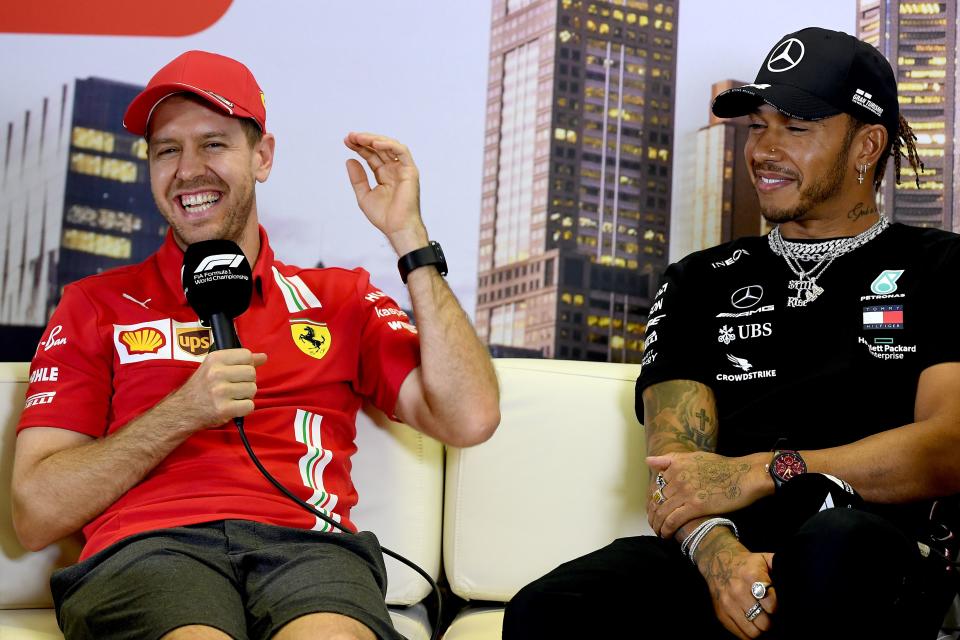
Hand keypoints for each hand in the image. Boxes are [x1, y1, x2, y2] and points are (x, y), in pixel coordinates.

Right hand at [173, 349, 266, 430]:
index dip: (247, 365)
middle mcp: (217, 373)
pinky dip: (244, 408)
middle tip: (234, 387)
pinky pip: (250, 406)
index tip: (237, 372)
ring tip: (231, 397)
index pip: (247, 355)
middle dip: (247, 381)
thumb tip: (263, 357)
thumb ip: (240, 360)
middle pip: (252, 373)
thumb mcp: (216, 366)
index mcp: (215, 359)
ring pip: (252, 390)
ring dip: (246, 396)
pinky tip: (232, 407)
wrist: (183, 410)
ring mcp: (220, 391)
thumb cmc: (202, 387)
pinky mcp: (224, 409)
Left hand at [344, 132, 427, 254]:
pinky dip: (389, 145)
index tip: (346, 141)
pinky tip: (375, 143)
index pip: (371, 155)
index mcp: (384, 175)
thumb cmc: (384, 216)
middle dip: (364, 140)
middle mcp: (394, 169)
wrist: (397, 227)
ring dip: (374, 139)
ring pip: (390, 146)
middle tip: (350, 137)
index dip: (359, 147)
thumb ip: (358, 178)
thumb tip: (349, 160)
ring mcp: (402, 169)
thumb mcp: (364, 195)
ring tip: (359, 138)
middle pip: (379, 149)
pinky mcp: (410, 170)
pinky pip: (401, 152)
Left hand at [647, 452, 764, 538]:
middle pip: (656, 500)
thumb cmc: (722, 467)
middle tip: (654, 524)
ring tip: (659, 532)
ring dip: (657, 524)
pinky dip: (667, 529)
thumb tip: (647, 461)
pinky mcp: (695, 506)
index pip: (655, 486)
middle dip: (652, 515)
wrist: (744, 475)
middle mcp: (677, 477)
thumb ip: (670, 459)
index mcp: (676, 466)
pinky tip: (666, 535)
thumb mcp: (694, 457)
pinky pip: (673, 520)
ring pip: (662, 512)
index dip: (652, 501)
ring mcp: (685, 492)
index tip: (653, 510)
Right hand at [696, 530, 777, 639]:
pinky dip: (749, 633)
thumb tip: (800, 578)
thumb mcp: (765, 559)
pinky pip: (739, 634)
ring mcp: (727, 604)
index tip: (777, 606)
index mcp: (751, 575)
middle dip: (771, 622)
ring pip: (753, 632)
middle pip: (764, 622)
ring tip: (762, 620)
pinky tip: (752, 623)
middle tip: (772, 616)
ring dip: (760, 629)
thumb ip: (780, 567)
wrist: (717, 560)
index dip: (778, 608)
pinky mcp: (720, 614)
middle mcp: (737, 591)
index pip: (772, 605)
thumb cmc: (747, 563)